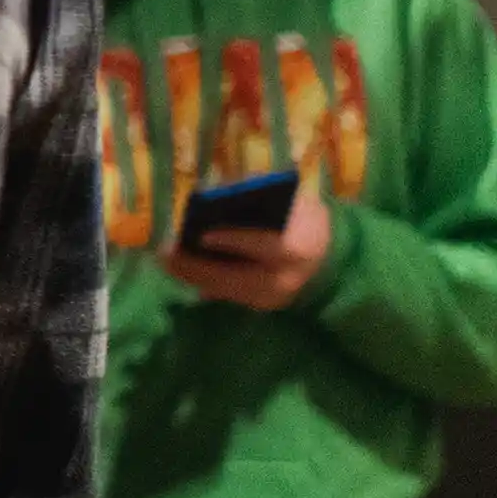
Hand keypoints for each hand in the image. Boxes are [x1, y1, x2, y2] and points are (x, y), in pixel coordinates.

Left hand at [161, 172, 334, 310]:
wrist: (330, 258)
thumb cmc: (303, 219)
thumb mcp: (290, 200)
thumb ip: (255, 195)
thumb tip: (213, 192)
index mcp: (297, 248)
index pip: (266, 246)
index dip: (234, 240)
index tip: (203, 235)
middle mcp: (285, 279)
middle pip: (236, 276)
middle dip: (198, 265)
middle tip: (166, 252)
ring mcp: (274, 298)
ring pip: (226, 290)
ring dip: (192, 275)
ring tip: (166, 259)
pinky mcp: (263, 305)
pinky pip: (227, 296)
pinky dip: (202, 282)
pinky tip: (181, 270)